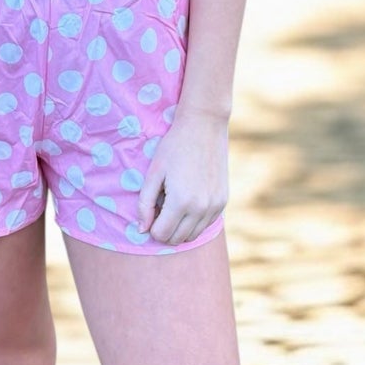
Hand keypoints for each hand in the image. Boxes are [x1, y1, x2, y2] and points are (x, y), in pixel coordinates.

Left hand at [136, 107, 228, 245]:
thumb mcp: (154, 172)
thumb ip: (145, 203)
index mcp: (181, 201)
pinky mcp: (223, 201)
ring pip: (193, 235)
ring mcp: (214, 206)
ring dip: (180, 228)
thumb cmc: (174, 146)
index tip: (151, 212)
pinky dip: (194, 221)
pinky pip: (206, 224)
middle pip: (177, 239)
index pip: (162, 234)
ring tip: (174, 205)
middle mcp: (201, 208)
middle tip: (160, 208)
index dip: (152, 227)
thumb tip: (142, 230)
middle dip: (165, 230)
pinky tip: (188, 201)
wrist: (204, 126)